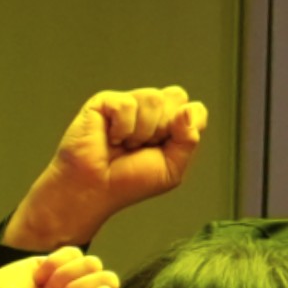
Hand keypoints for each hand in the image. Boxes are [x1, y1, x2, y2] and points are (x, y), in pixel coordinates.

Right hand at [0, 89, 212, 249]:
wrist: (92, 190)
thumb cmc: (127, 182)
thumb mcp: (172, 168)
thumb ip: (188, 139)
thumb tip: (187, 110)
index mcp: (169, 125)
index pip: (195, 109)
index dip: (188, 125)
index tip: (167, 146)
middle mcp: (150, 111)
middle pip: (177, 96)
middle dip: (164, 127)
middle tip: (143, 147)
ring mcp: (128, 104)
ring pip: (154, 98)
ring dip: (141, 131)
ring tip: (125, 145)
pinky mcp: (105, 102)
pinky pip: (127, 105)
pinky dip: (121, 128)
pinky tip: (110, 138)